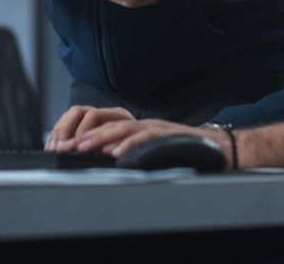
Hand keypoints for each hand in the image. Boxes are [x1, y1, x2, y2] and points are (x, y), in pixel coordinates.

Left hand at [51, 110, 213, 158]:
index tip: (68, 146)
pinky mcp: (166, 135)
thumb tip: (111, 159)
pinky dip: (129, 144)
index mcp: (140, 129)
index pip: (109, 128)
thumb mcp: (154, 151)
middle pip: (110, 125)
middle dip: (87, 136)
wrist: (216, 148)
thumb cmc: (185, 152)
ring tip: (84, 147)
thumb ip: (134, 152)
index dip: (88, 136)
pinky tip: (116, 153)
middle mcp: (145, 124)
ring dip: (101, 137)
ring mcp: (156, 128)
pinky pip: (145, 138)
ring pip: (123, 128)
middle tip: (67, 147)